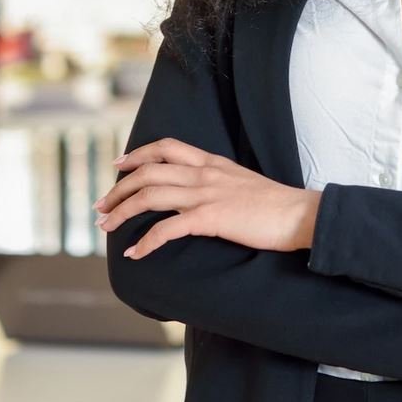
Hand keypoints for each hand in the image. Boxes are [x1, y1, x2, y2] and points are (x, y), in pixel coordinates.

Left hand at [96, 139, 320, 259]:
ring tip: (105, 227)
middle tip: (101, 206)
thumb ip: (219, 182)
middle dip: (118, 188)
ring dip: (121, 212)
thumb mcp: (244, 182)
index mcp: (213, 163)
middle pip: (148, 171)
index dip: (137, 154)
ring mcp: (207, 194)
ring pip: (150, 195)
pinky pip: (167, 228)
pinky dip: (145, 242)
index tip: (119, 165)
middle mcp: (205, 173)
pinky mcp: (211, 217)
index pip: (167, 147)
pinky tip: (134, 253)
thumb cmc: (276, 205)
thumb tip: (199, 194)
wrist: (300, 214)